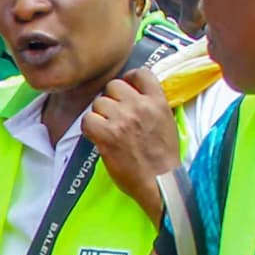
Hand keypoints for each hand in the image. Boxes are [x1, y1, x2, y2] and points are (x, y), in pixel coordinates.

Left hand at [80, 63, 180, 212]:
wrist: (160, 182)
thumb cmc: (163, 157)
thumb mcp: (166, 122)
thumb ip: (152, 105)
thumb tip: (134, 95)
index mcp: (158, 101)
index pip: (140, 73)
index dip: (129, 80)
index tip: (126, 91)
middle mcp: (140, 106)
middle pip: (113, 86)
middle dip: (111, 100)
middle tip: (114, 117)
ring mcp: (123, 120)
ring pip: (98, 103)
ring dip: (100, 115)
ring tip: (108, 131)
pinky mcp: (108, 135)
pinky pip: (88, 120)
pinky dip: (89, 129)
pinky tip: (98, 138)